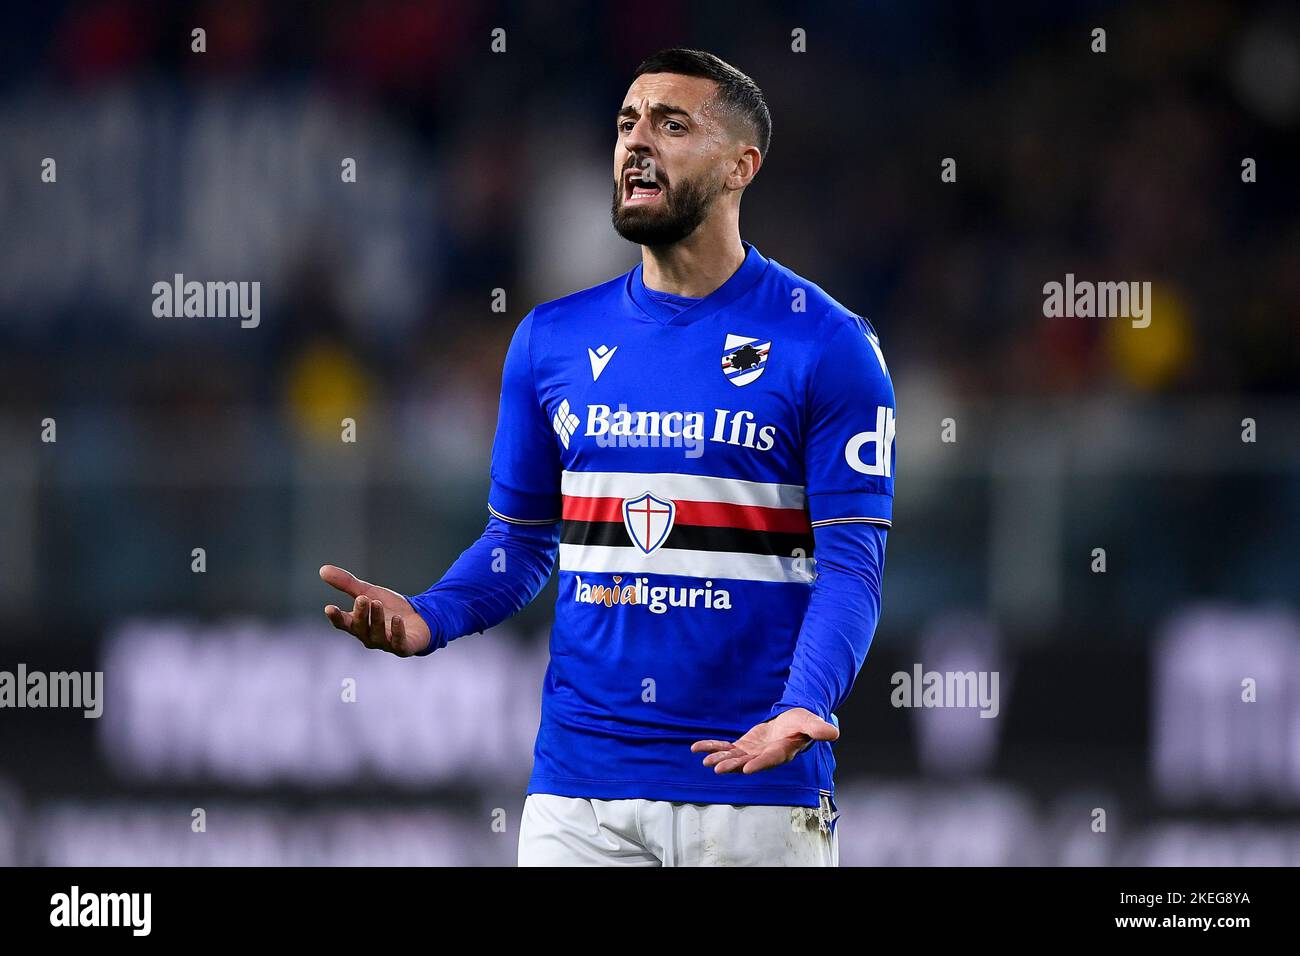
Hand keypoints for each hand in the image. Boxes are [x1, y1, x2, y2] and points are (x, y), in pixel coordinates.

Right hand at [319, 564, 430, 656]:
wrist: (418, 618)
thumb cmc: (388, 608)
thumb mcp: (367, 592)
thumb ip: (346, 584)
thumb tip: (322, 570)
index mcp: (357, 624)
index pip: (343, 623)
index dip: (336, 617)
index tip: (329, 608)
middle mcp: (368, 636)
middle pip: (360, 628)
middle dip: (360, 614)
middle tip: (362, 599)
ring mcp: (385, 643)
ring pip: (377, 634)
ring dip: (377, 619)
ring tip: (377, 603)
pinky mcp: (403, 647)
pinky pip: (398, 642)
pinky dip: (397, 631)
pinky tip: (397, 619)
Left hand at [691, 707, 838, 774]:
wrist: (793, 723)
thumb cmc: (803, 723)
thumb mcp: (811, 722)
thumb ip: (819, 729)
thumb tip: (833, 733)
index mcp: (782, 752)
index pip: (770, 759)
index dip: (759, 764)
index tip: (746, 768)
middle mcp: (765, 756)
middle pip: (747, 762)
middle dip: (732, 765)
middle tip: (717, 768)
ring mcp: (753, 753)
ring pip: (733, 758)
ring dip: (719, 758)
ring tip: (705, 761)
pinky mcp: (744, 747)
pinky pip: (726, 748)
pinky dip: (712, 747)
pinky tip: (696, 749)